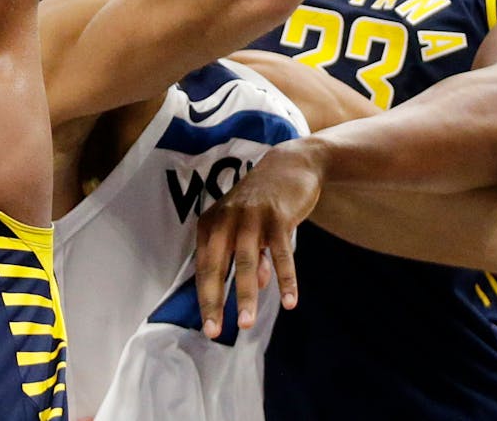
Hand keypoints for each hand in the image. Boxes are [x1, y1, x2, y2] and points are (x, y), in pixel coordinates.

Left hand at [195, 140, 325, 338]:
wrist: (291, 163)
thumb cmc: (265, 201)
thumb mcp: (250, 227)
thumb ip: (251, 256)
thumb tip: (257, 286)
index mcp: (212, 222)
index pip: (205, 267)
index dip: (206, 298)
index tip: (209, 327)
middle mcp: (227, 219)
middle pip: (218, 266)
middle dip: (215, 302)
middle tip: (214, 332)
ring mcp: (252, 217)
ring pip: (246, 263)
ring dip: (246, 296)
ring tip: (246, 324)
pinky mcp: (278, 217)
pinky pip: (281, 254)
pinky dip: (285, 279)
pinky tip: (290, 302)